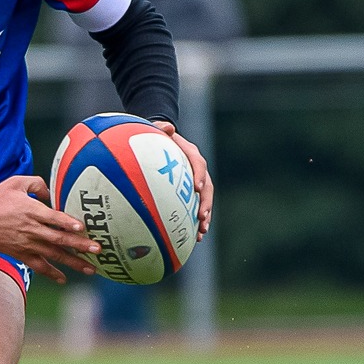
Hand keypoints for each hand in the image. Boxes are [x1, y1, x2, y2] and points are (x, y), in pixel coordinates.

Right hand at [0, 175, 100, 283]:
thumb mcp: (15, 182)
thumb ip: (37, 184)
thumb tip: (53, 192)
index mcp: (31, 210)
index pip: (53, 218)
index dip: (68, 222)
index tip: (82, 227)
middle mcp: (31, 229)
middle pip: (59, 239)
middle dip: (80, 245)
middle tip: (97, 250)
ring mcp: (26, 244)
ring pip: (53, 255)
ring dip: (73, 262)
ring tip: (91, 268)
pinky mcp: (20, 254)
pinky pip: (38, 266)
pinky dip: (51, 273)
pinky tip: (64, 278)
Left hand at [150, 120, 213, 238]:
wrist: (160, 143)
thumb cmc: (156, 137)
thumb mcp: (156, 129)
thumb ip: (160, 128)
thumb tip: (167, 126)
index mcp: (191, 154)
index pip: (198, 163)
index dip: (198, 175)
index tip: (196, 187)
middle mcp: (197, 170)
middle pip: (207, 187)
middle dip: (205, 203)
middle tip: (202, 216)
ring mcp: (196, 182)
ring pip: (204, 200)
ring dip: (205, 216)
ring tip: (202, 231)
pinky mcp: (190, 193)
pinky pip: (195, 207)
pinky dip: (196, 222)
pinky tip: (194, 237)